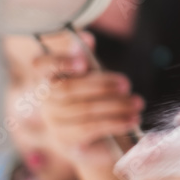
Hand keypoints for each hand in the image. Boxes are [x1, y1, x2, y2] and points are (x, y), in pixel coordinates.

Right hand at [33, 33, 142, 162]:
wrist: (101, 139)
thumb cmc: (96, 99)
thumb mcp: (94, 75)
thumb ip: (88, 56)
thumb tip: (86, 38)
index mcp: (49, 77)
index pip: (42, 65)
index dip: (60, 61)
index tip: (83, 63)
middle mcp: (45, 100)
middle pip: (67, 88)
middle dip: (100, 85)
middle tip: (127, 84)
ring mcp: (53, 122)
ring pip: (83, 109)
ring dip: (115, 105)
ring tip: (137, 103)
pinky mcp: (66, 141)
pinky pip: (90, 128)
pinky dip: (114, 122)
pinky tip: (132, 120)